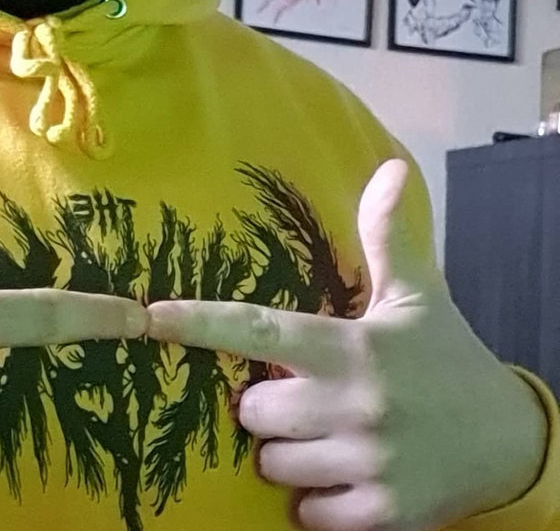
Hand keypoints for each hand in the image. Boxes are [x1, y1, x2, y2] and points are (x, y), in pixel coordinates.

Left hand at [147, 160, 547, 530]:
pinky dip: (316, 501)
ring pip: (274, 464)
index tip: (153, 316)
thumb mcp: (417, 295)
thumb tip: (391, 169)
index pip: (259, 331)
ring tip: (327, 434)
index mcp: (350, 348)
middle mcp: (353, 405)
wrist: (513, 442)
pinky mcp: (382, 515)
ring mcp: (367, 464)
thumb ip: (387, 236)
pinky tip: (343, 475)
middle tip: (305, 394)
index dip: (201, 323)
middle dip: (266, 405)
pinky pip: (308, 515)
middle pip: (253, 411)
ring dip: (288, 453)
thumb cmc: (448, 358)